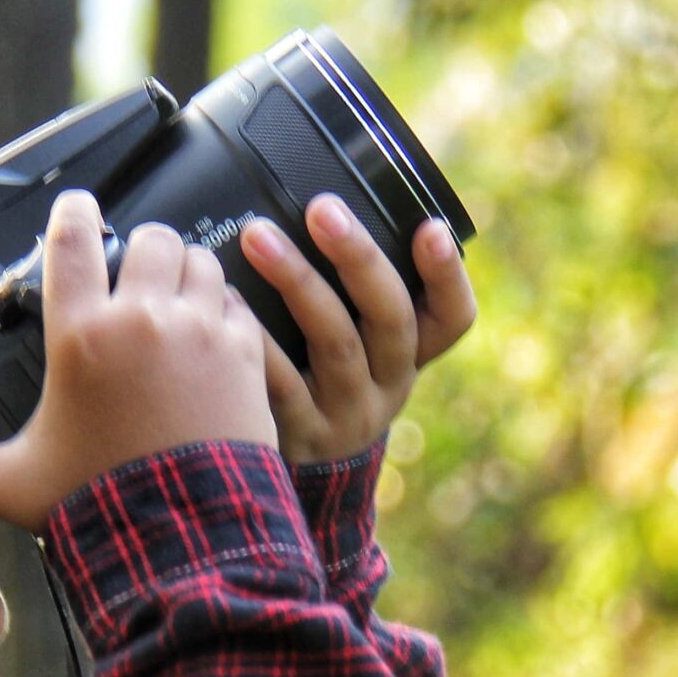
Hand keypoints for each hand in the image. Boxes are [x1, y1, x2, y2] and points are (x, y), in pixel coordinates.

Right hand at [0, 191, 276, 532]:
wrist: (185, 542)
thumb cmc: (101, 508)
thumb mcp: (7, 483)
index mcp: (81, 337)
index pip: (72, 239)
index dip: (74, 212)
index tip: (78, 208)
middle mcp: (143, 321)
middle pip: (149, 238)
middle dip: (140, 249)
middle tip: (134, 274)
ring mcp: (200, 333)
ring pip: (200, 262)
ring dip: (185, 273)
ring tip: (174, 299)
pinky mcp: (244, 357)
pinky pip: (238, 306)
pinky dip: (225, 312)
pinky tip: (211, 333)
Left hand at [238, 196, 477, 467]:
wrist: (282, 479)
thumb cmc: (312, 381)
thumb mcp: (349, 344)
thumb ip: (348, 289)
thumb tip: (321, 198)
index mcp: (409, 354)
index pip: (452, 317)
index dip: (447, 274)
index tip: (430, 228)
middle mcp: (388, 385)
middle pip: (391, 318)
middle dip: (359, 257)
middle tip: (322, 209)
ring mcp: (346, 415)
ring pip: (335, 343)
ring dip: (298, 282)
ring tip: (257, 236)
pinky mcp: (300, 437)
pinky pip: (281, 384)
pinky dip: (255, 338)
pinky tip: (225, 299)